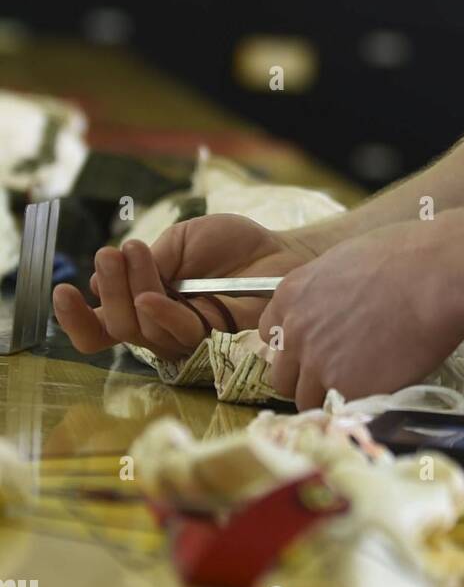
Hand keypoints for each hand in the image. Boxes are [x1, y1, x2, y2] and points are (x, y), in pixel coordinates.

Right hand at [53, 213, 314, 361]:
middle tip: (112, 253)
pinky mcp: (214, 346)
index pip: (104, 324)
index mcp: (147, 302)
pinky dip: (160, 314)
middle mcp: (161, 326)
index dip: (78, 318)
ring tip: (135, 253)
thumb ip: (149, 262)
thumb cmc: (233, 245)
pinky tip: (154, 295)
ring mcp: (187, 338)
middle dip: (107, 290)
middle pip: (117, 328)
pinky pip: (177, 337)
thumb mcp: (180, 240)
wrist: (280, 250)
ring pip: (141, 332)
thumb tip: (105, 280)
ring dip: (130, 291)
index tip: (60, 292)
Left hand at [257, 220, 463, 409]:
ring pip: (307, 399)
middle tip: (338, 370)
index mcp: (291, 294)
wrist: (436, 276)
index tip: (314, 346)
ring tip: (362, 384)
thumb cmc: (404, 254)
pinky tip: (385, 383)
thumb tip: (335, 305)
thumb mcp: (347, 260)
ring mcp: (320, 363)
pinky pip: (345, 407)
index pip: (271, 333)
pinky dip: (361, 400)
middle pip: (282, 374)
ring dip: (329, 396)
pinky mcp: (349, 389)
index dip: (294, 343)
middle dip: (305, 376)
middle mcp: (297, 331)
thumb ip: (326, 290)